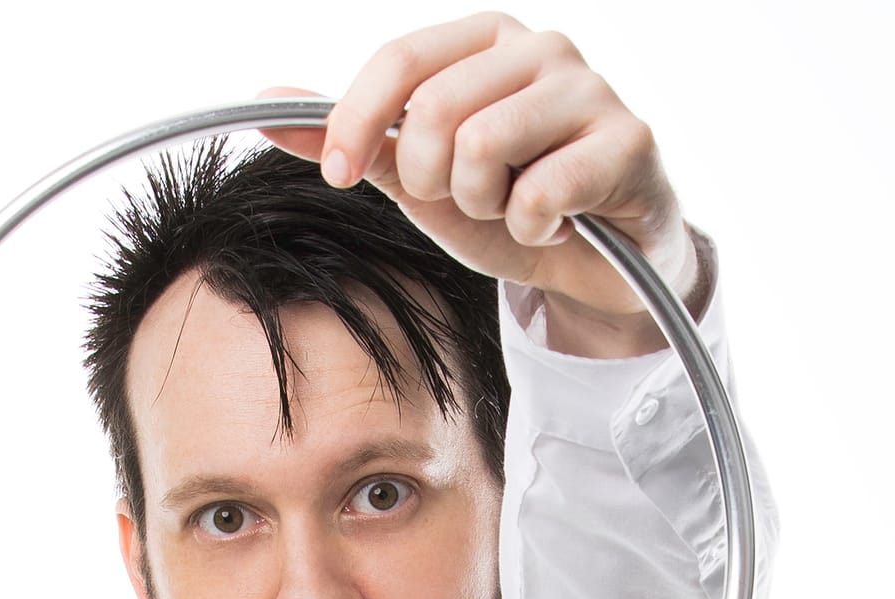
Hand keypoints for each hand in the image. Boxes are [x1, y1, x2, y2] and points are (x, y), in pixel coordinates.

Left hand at [260, 11, 702, 357]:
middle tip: (465, 198)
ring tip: (510, 206)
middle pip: (435, 109)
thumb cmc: (506, 199)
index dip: (354, 121)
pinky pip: (539, 192)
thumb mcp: (415, 172)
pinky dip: (531, 227)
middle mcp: (541, 47)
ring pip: (485, 146)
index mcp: (484, 39)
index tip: (338, 175)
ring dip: (484, 204)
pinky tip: (554, 222)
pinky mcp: (629, 140)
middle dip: (432, 178)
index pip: (399, 60)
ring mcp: (591, 88)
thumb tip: (266, 105)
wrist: (594, 262)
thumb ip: (352, 137)